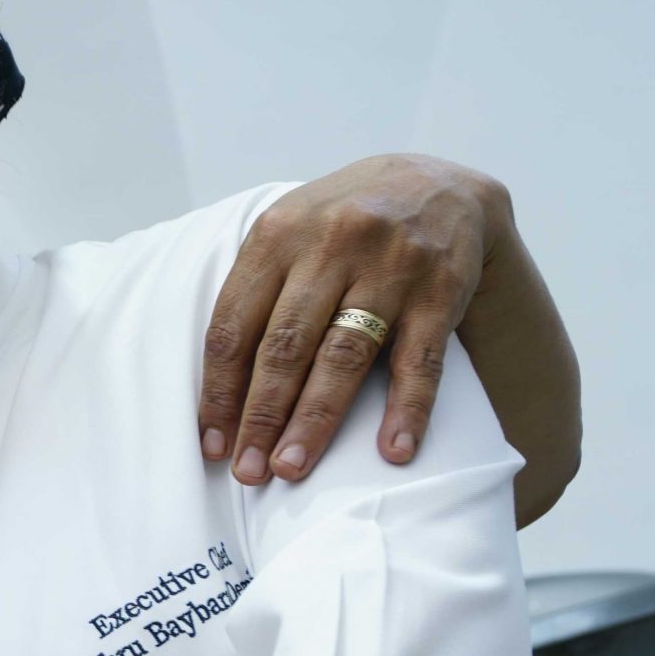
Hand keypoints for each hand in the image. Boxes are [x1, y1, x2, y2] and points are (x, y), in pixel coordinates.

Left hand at [200, 154, 504, 484]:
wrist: (439, 182)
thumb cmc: (340, 223)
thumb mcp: (289, 231)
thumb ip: (253, 291)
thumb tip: (216, 389)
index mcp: (277, 234)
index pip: (234, 326)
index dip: (220, 391)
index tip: (212, 444)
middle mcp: (332, 245)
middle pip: (285, 347)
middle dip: (262, 416)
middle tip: (248, 472)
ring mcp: (391, 267)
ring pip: (344, 356)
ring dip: (316, 420)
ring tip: (292, 468)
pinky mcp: (442, 289)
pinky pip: (421, 360)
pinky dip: (408, 409)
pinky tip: (393, 451)